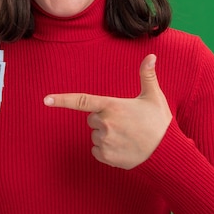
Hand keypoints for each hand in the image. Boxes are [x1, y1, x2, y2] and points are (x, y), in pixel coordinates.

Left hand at [44, 54, 171, 168]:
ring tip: (128, 137)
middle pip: (92, 119)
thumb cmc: (159, 123)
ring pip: (95, 135)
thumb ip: (147, 75)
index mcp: (112, 106)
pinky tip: (123, 148)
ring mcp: (105, 141)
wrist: (167, 153)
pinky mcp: (106, 157)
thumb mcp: (154, 97)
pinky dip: (107, 151)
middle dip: (104, 119)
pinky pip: (97, 151)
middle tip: (125, 123)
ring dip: (107, 136)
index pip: (82, 101)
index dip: (62, 100)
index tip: (46, 100)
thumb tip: (151, 56)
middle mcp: (105, 123)